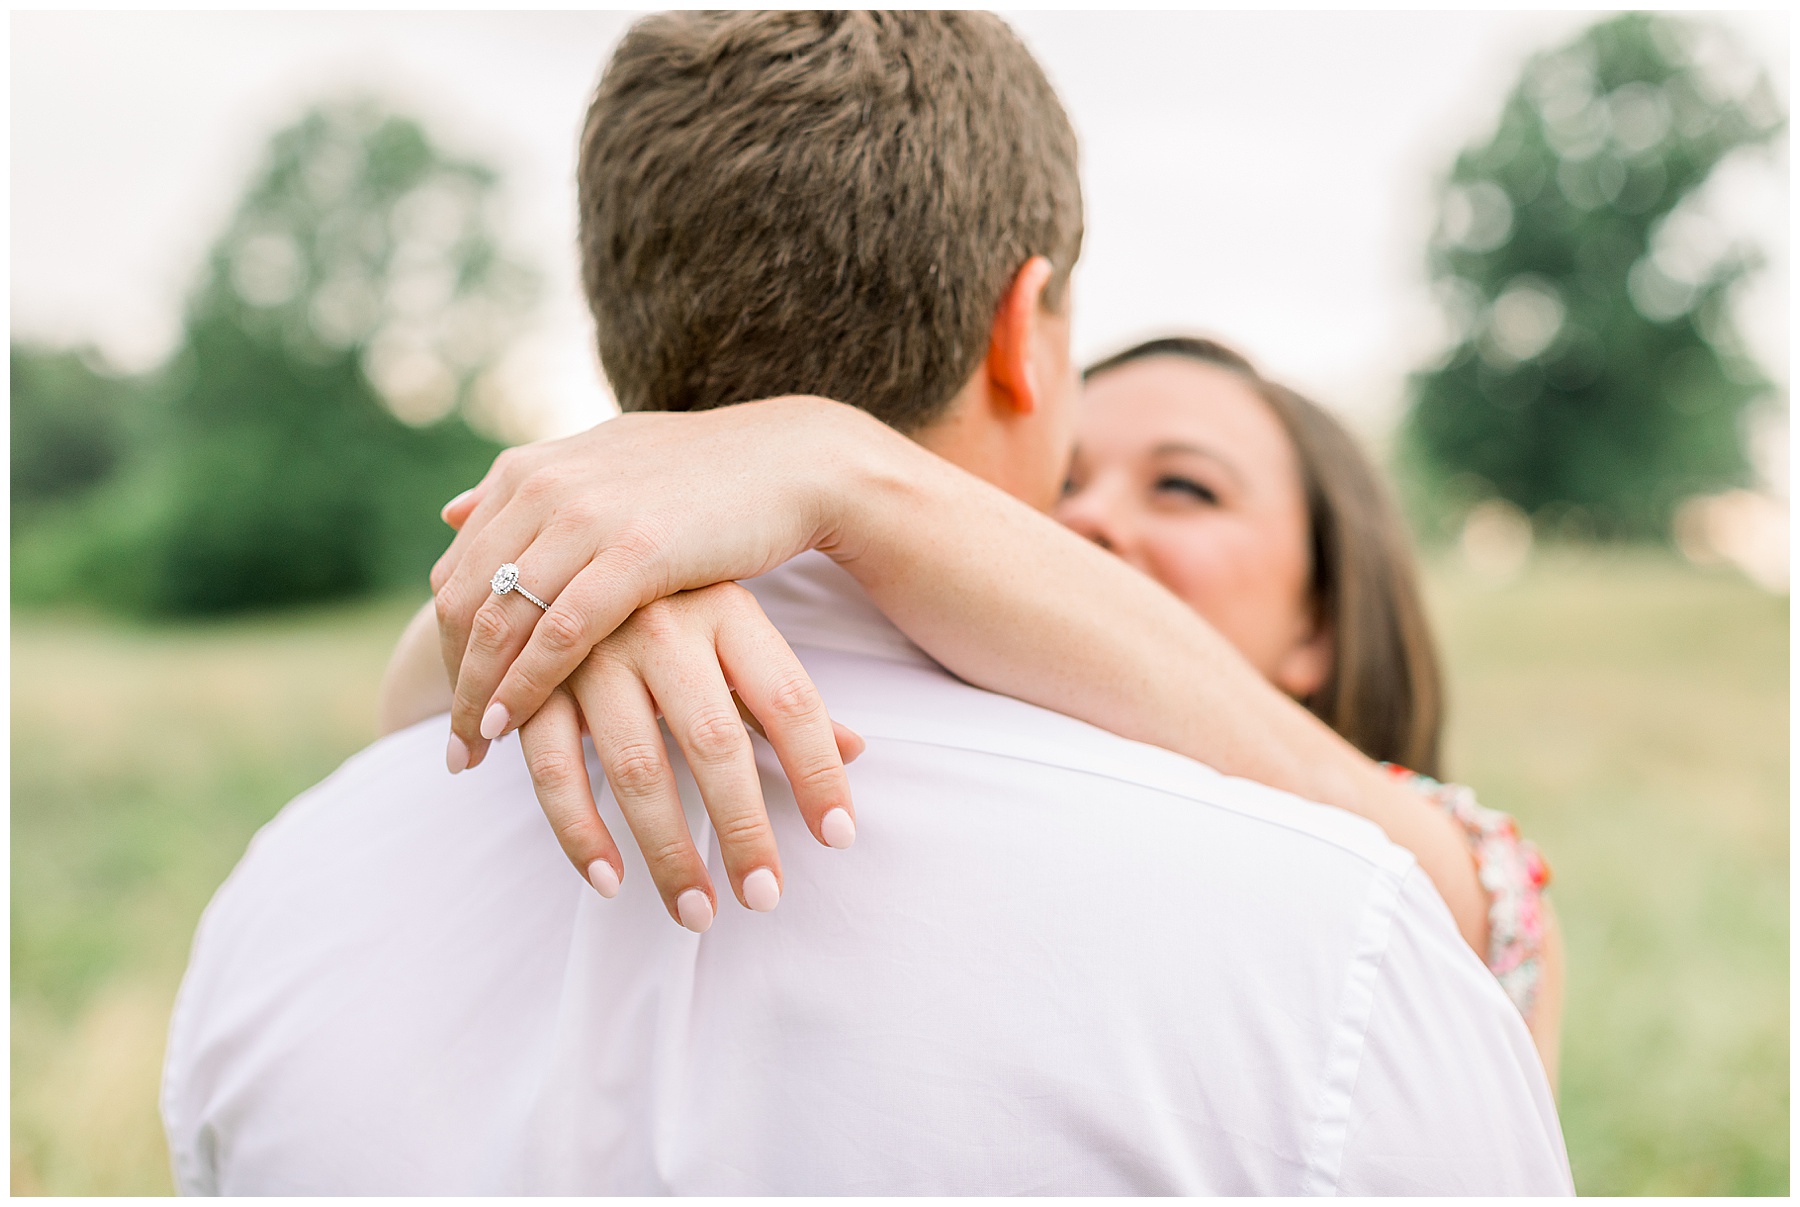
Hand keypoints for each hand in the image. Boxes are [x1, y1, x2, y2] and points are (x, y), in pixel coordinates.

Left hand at [430, 396, 903, 773]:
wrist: (788, 461)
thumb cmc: (702, 475)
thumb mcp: (599, 469)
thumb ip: (527, 495)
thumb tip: (452, 512)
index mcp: (528, 471)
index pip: (458, 572)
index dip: (447, 644)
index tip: (454, 697)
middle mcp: (543, 488)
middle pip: (463, 602)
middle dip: (453, 680)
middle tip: (457, 744)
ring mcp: (585, 516)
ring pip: (499, 621)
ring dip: (478, 695)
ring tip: (474, 751)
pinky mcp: (635, 550)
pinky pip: (558, 632)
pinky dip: (526, 685)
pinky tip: (515, 726)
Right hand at [515, 581, 864, 929]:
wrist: (560, 543)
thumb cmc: (669, 606)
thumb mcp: (733, 635)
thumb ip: (779, 697)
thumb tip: (856, 751)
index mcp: (727, 610)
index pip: (790, 700)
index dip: (816, 771)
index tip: (838, 837)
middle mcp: (661, 627)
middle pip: (715, 742)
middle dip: (743, 829)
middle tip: (766, 897)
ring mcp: (592, 654)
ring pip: (636, 767)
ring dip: (667, 851)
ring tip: (697, 913)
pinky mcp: (532, 686)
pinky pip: (554, 770)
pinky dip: (579, 832)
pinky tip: (610, 881)